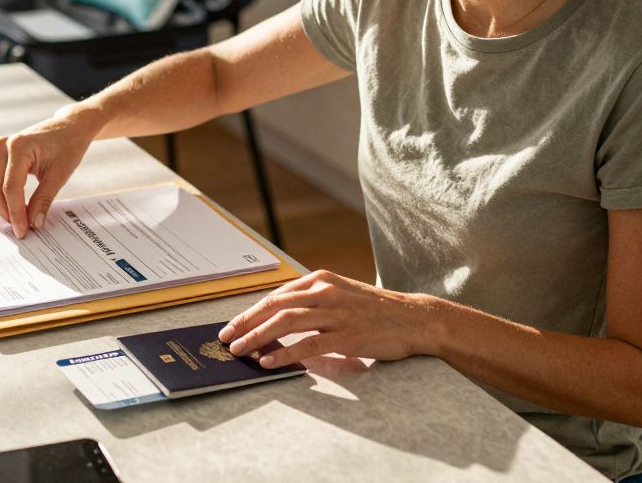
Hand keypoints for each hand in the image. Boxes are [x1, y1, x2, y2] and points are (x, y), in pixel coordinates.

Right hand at [0, 107, 102, 237]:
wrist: (69, 128)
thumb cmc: (68, 145)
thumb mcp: (60, 175)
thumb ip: (43, 200)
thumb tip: (33, 223)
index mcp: (18, 146)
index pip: (10, 187)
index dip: (15, 213)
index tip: (23, 231)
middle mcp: (2, 146)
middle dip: (5, 212)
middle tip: (21, 228)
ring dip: (0, 206)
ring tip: (20, 218)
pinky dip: (0, 197)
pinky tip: (16, 206)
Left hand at [217, 270, 433, 367]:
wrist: (415, 318)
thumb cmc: (376, 310)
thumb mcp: (342, 294)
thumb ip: (313, 301)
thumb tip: (279, 317)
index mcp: (321, 279)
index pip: (277, 294)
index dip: (251, 310)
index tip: (233, 324)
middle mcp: (325, 292)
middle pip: (275, 305)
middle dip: (246, 322)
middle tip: (226, 337)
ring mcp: (336, 312)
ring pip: (286, 321)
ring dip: (258, 337)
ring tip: (241, 350)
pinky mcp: (347, 335)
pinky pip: (308, 344)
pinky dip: (284, 353)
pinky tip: (269, 362)